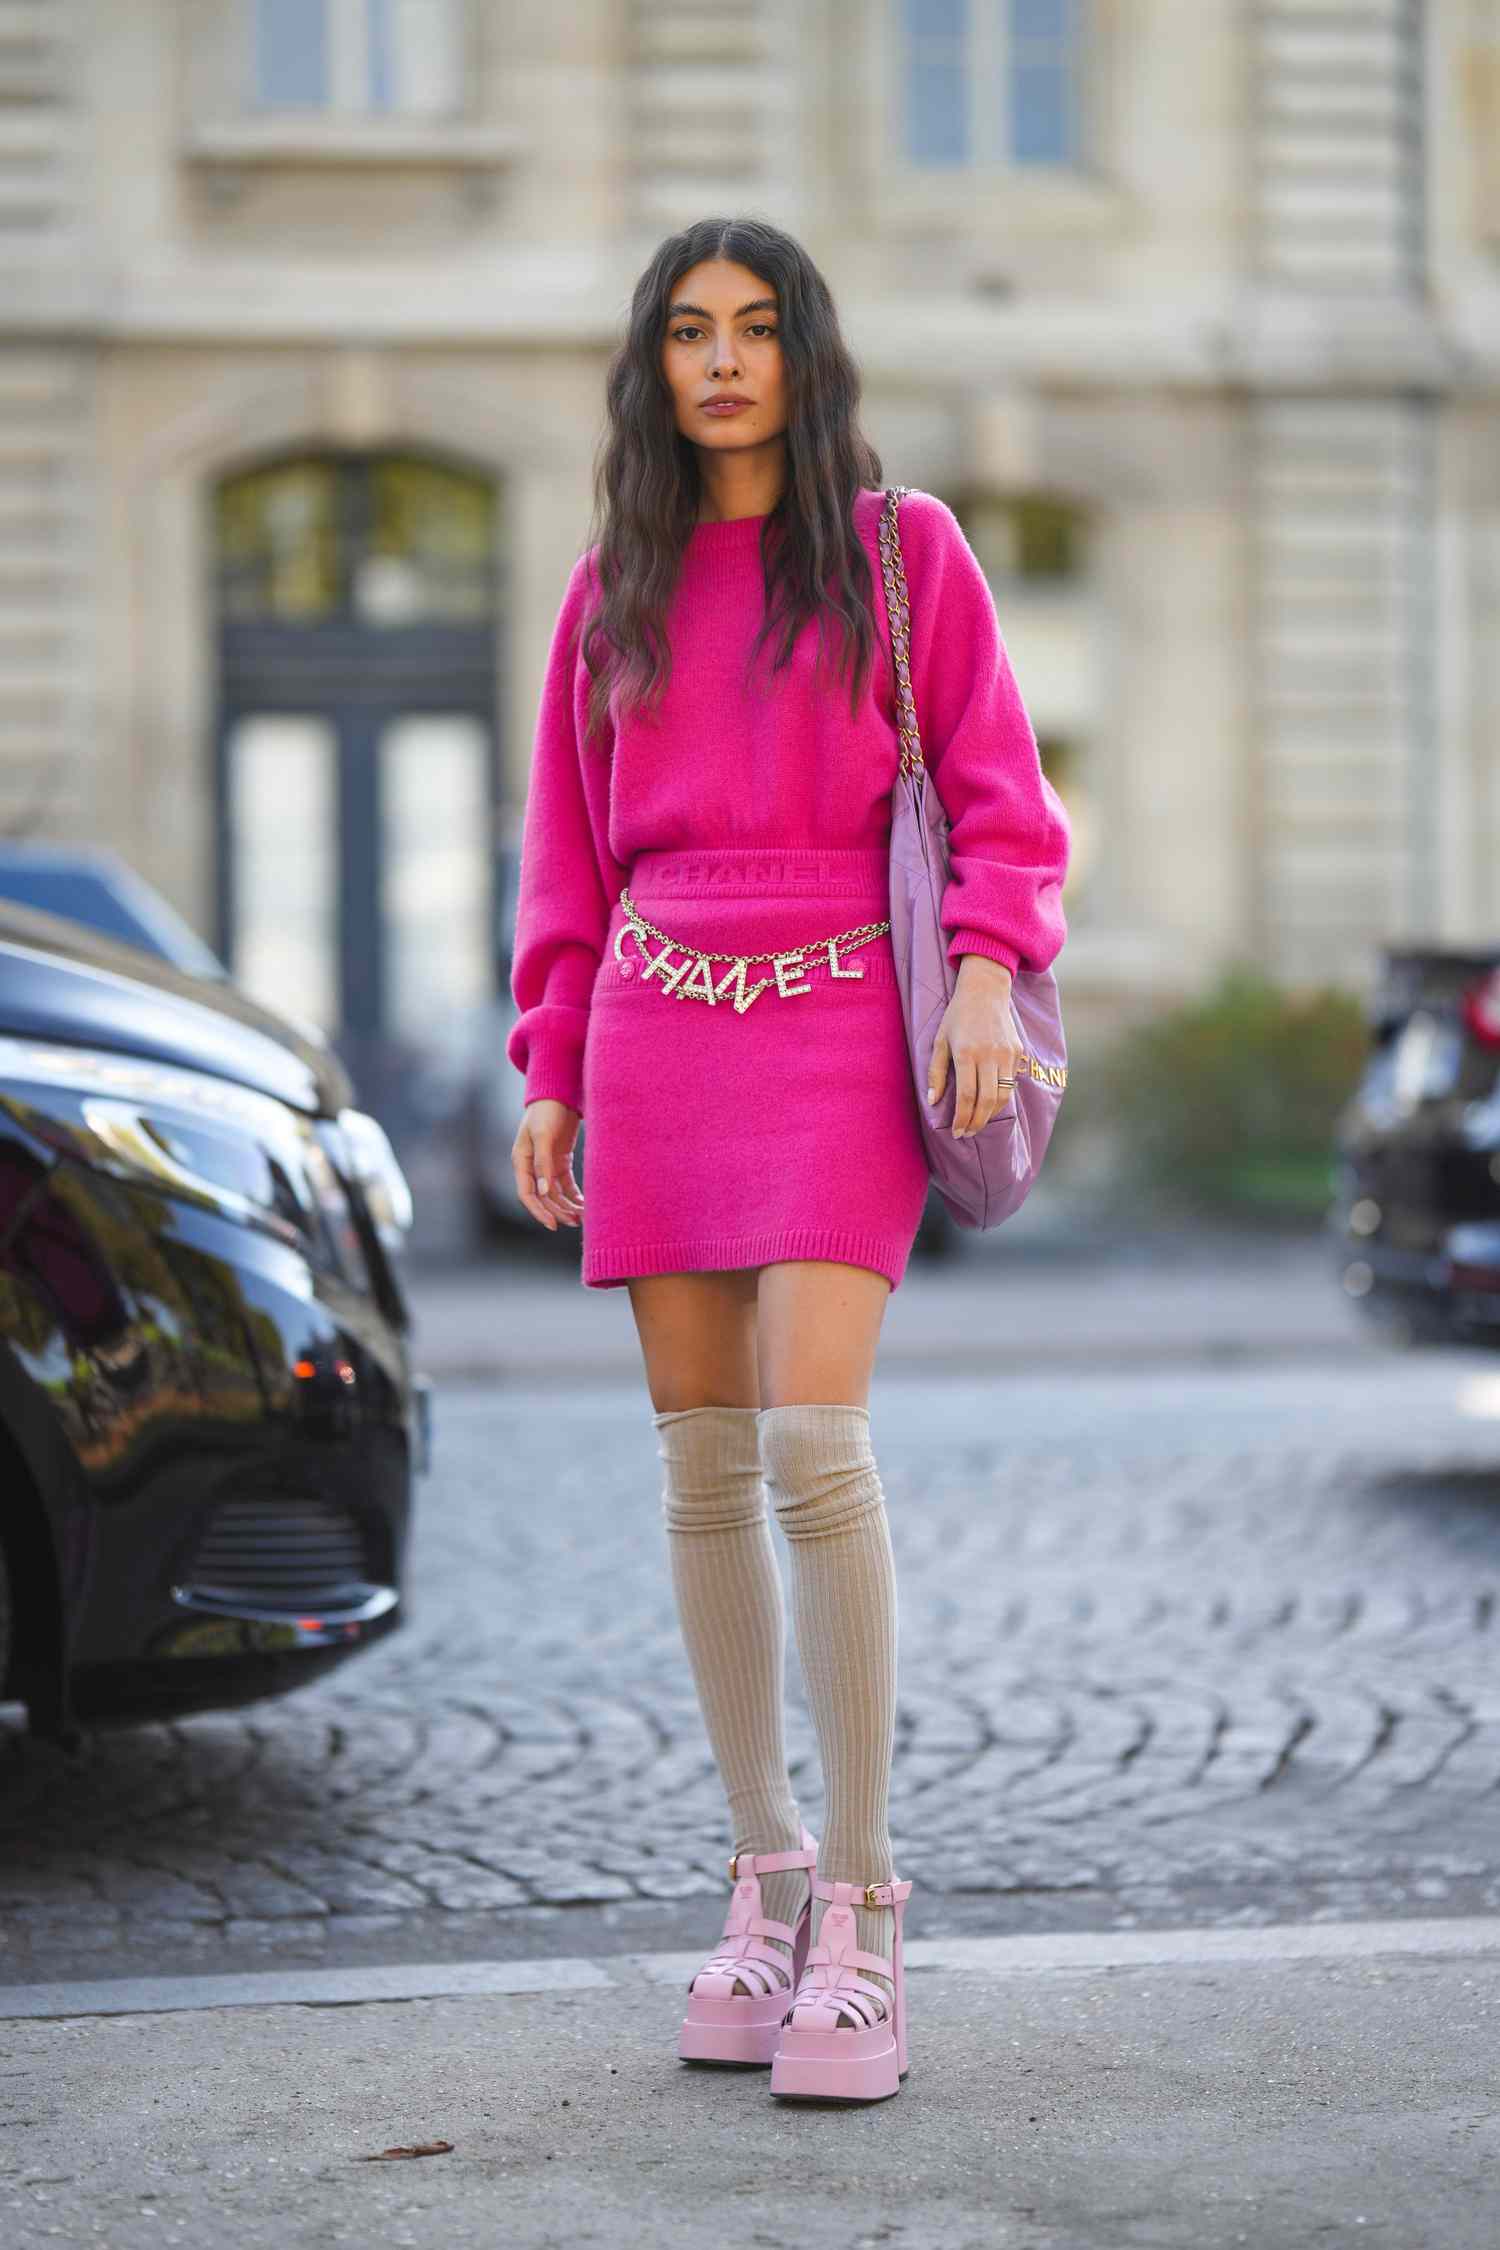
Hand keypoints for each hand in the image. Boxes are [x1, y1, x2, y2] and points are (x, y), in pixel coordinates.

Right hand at [513, 1099, 585, 1229]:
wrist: (559, 1092)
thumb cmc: (546, 1110)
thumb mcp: (543, 1135)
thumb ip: (543, 1163)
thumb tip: (544, 1192)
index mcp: (521, 1160)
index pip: (527, 1194)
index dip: (539, 1212)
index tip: (554, 1225)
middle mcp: (532, 1166)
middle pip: (544, 1197)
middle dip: (558, 1210)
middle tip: (576, 1221)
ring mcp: (546, 1164)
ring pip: (555, 1193)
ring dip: (567, 1205)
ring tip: (583, 1216)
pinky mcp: (560, 1160)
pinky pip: (565, 1184)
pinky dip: (573, 1195)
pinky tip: (584, 1204)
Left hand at [927, 957, 1019, 1137]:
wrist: (985, 990)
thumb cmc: (957, 1015)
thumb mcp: (940, 1040)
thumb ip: (936, 1072)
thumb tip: (933, 1101)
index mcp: (966, 1052)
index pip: (967, 1096)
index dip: (962, 1118)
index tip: (956, 1132)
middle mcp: (989, 1054)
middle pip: (987, 1100)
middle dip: (977, 1122)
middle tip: (967, 1134)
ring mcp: (1006, 1053)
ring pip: (1003, 1095)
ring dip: (990, 1114)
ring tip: (977, 1122)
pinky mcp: (1017, 1051)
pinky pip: (1011, 1082)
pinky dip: (1001, 1098)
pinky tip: (989, 1104)